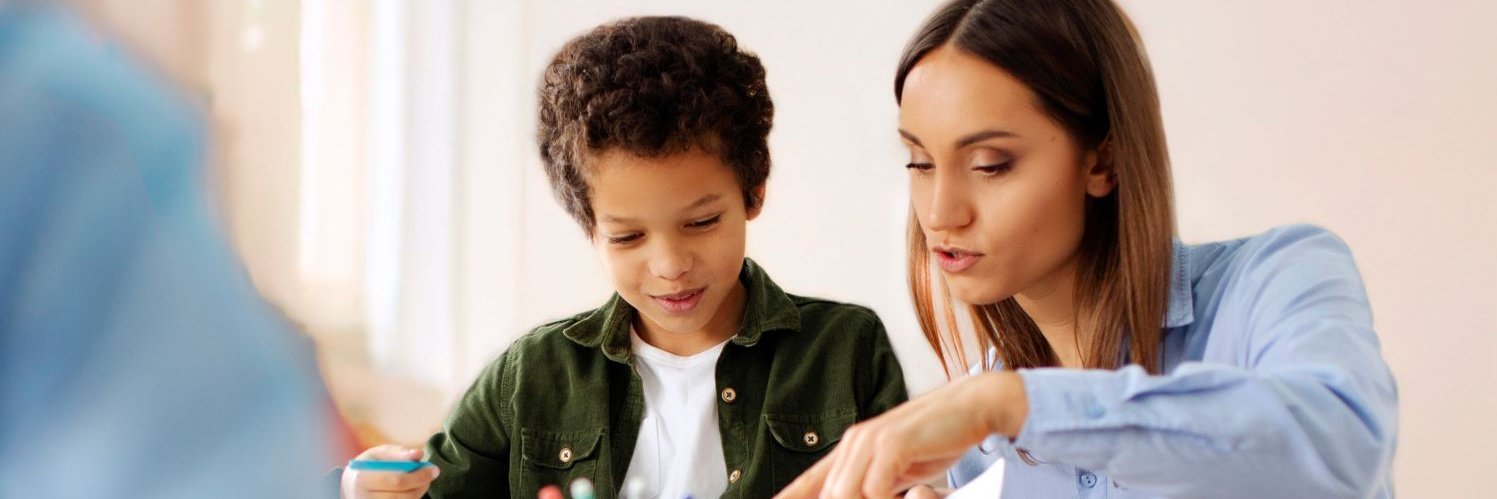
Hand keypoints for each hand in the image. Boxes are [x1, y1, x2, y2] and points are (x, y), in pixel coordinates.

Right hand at [341, 445, 439, 498]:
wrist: (351, 485)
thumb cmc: (370, 465)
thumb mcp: (380, 453)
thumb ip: (399, 453)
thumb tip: (419, 454)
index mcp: (362, 479)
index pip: (396, 481)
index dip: (418, 476)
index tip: (434, 468)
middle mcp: (364, 498)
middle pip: (403, 496)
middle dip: (422, 484)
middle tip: (434, 472)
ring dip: (419, 491)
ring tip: (423, 479)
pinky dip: (411, 497)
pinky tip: (413, 488)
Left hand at [775, 371, 1027, 497]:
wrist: (972, 406)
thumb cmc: (938, 439)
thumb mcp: (898, 470)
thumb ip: (875, 486)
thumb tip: (863, 497)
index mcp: (852, 449)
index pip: (810, 483)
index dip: (789, 498)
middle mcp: (855, 443)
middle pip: (829, 494)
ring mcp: (871, 441)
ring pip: (844, 494)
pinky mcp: (893, 443)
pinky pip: (874, 489)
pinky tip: (910, 498)